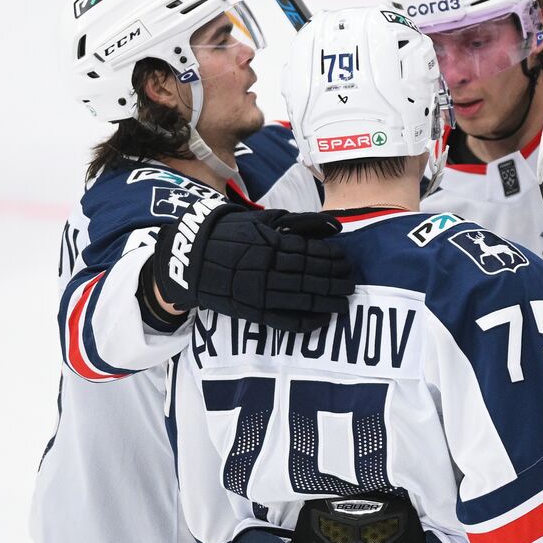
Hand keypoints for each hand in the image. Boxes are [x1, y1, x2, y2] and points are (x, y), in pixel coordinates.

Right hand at [151, 204, 353, 331]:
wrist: (190, 258)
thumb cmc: (231, 235)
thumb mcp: (263, 221)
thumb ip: (300, 222)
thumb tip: (335, 224)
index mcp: (271, 245)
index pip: (312, 254)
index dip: (333, 259)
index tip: (346, 260)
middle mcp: (267, 269)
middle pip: (312, 277)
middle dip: (335, 280)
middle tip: (352, 282)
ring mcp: (260, 293)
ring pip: (303, 299)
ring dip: (328, 301)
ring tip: (345, 302)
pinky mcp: (253, 312)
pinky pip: (286, 321)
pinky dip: (307, 322)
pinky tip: (324, 319)